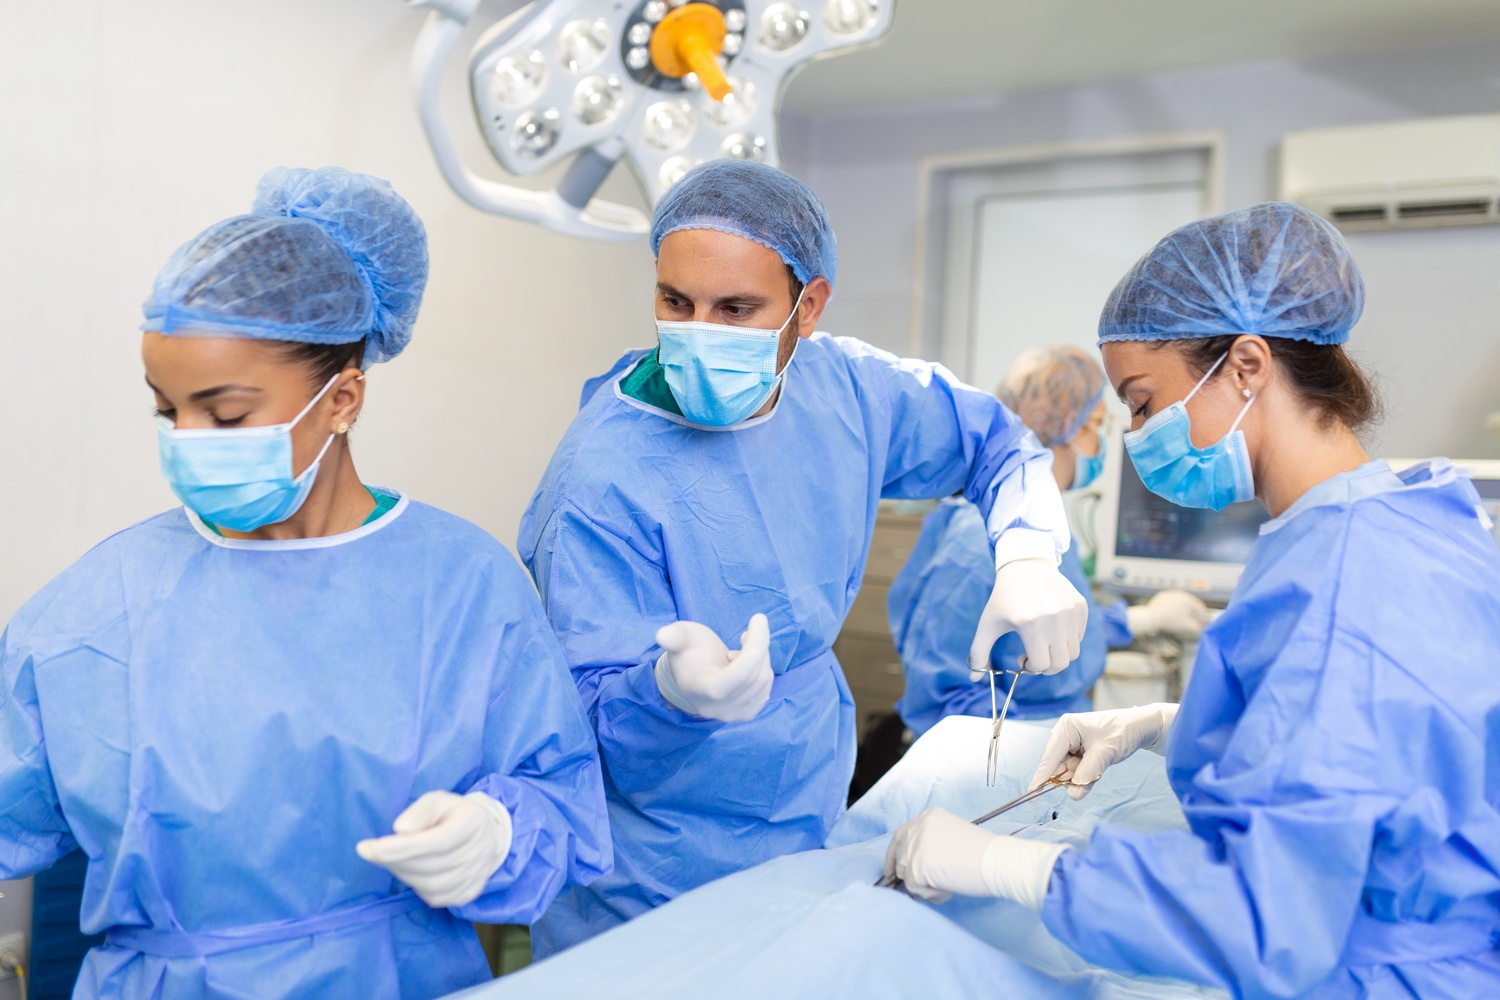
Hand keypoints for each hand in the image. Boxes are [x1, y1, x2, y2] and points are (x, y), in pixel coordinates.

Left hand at [356, 791, 512, 907]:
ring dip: (403, 874)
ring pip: (430, 885)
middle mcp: (479, 853)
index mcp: (472, 824)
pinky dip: (417, 886)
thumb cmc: (454, 814)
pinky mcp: (469, 894)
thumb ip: (420, 811)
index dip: (399, 848)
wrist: (486, 835)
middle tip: (373, 852)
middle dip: (394, 861)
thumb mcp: (437, 800)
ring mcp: (476, 877)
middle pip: (429, 866)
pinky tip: (413, 871)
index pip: (434, 842)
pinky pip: (435, 897)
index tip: (365, 848)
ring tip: (394, 860)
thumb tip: (400, 830)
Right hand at [655, 614, 773, 722]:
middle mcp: (719, 709)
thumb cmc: (688, 651)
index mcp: (701, 691)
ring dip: (760, 655)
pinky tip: (746, 663)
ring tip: (741, 647)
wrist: (695, 673)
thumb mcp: (680, 637)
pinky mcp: (748, 714)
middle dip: (758, 644)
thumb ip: (673, 637)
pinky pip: (767, 685)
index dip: (753, 648)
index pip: (736, 676)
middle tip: (751, 627)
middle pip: (753, 674)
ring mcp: (735, 715)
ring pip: (763, 678)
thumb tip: (662, 636)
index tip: (758, 618)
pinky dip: (762, 667)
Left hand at [883, 808, 999, 901]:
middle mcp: (918, 828)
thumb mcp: (952, 836)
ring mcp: (916, 846)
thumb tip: (912, 868)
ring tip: (948, 884)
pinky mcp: (917, 866)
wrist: (997, 861)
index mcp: (928, 818)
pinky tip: (948, 888)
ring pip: (907, 876)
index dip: (893, 856)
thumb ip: (931, 845)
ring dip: (926, 886)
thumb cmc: (984, 854)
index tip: (891, 871)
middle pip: (901, 858)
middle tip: (936, 885)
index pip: (901, 837)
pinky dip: (930, 894)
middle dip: (914, 876)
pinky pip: (914, 888)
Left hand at [969, 559, 1087, 677]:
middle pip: (1062, 663)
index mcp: (1030, 623)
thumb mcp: (988, 624)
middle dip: (1048, 667)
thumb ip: (978, 653)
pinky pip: (1079, 635)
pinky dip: (1067, 639)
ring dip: (1058, 654)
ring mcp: (1070, 610)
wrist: (1026, 566)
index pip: (1042, 665)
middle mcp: (1054, 617)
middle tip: (1035, 656)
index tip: (1022, 659)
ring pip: (1073, 651)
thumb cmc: (1004, 598)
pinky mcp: (1080, 605)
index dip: (1031, 667)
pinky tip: (1052, 627)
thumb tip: (973, 679)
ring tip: (1043, 642)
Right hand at [1029, 704, 1177, 798]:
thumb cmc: (1123, 732)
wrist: (1141, 726)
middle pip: (1057, 766)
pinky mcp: (1081, 751)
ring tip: (1097, 771)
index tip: (1031, 796)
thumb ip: (1087, 775)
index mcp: (1066, 728)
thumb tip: (1073, 795)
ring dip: (1079, 778)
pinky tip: (1097, 772)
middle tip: (1083, 784)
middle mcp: (1065, 735)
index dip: (1040, 778)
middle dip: (1068, 778)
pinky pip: (1077, 770)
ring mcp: (1073, 744)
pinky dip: (1085, 776)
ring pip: (1067, 770)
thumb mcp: (1104, 753)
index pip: (1049, 757)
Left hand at [1126, 590, 1207, 639]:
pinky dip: (1171, 607)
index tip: (1197, 623)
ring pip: (1179, 602)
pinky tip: (1168, 614)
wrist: (1151, 618)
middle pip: (1190, 604)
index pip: (1200, 608)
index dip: (1200, 617)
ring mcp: (1170, 594)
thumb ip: (1199, 628)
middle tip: (1186, 622)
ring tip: (1176, 619)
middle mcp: (1180, 593)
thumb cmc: (1171, 622)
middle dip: (1189, 613)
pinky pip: (1170, 602)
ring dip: (1180, 609)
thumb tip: (1204, 629)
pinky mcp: (1161, 596)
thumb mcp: (1187, 627)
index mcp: (1188, 599)